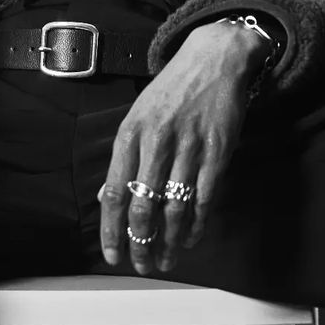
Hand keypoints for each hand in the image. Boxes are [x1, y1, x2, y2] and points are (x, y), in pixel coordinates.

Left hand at [97, 23, 264, 274]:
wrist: (214, 59)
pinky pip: (205, 197)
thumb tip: (107, 197)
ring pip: (174, 207)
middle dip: (140, 243)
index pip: (115, 191)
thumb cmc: (172, 90)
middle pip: (143, 206)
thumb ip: (125, 157)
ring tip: (165, 261)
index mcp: (131, 133)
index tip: (112, 254)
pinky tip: (190, 238)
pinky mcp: (217, 151)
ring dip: (168, 241)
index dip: (112, 229)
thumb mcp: (138, 115)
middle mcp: (157, 142)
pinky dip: (196, 223)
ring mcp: (189, 147)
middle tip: (142, 265)